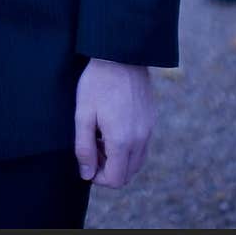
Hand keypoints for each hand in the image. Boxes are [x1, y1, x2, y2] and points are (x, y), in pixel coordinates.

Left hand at [74, 59, 153, 187]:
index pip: (116, 180)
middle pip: (128, 174)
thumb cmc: (97, 82)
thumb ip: (84, 147)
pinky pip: (142, 145)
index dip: (98, 177)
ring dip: (119, 158)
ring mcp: (149, 129)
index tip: (86, 160)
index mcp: (123, 141)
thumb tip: (86, 174)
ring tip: (102, 135)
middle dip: (108, 168)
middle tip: (92, 146)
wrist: (121, 54)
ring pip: (137, 161)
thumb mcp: (83, 114)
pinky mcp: (151, 119)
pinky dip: (128, 146)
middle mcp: (141, 139)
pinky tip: (113, 125)